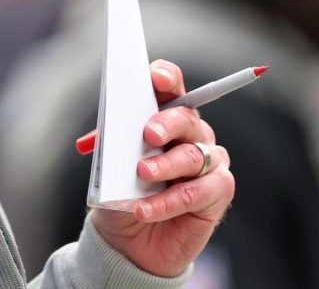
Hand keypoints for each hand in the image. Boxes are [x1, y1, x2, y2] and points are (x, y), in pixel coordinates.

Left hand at [90, 60, 234, 277]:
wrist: (128, 241)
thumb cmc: (121, 193)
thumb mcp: (107, 165)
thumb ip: (109, 144)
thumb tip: (101, 136)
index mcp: (165, 117)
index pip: (172, 87)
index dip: (166, 78)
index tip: (155, 77)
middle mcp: (192, 134)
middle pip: (187, 118)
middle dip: (167, 122)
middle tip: (148, 134)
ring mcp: (209, 162)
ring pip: (193, 156)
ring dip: (165, 165)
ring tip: (142, 173)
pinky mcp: (218, 192)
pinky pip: (196, 192)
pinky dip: (166, 201)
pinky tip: (143, 209)